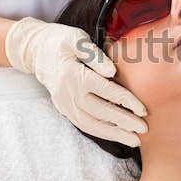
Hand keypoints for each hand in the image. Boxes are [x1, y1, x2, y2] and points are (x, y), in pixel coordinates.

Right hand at [5, 17, 146, 146]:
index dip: (126, 101)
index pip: (106, 91)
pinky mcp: (64, 109)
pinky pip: (84, 125)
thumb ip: (95, 56)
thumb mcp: (77, 39)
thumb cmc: (62, 41)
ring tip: (134, 140)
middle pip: (100, 112)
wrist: (36, 50)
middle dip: (124, 122)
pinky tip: (117, 136)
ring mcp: (64, 104)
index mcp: (73, 74)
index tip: (144, 110)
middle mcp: (68, 93)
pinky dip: (102, 132)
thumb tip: (112, 72)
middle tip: (144, 129)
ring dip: (114, 134)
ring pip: (91, 124)